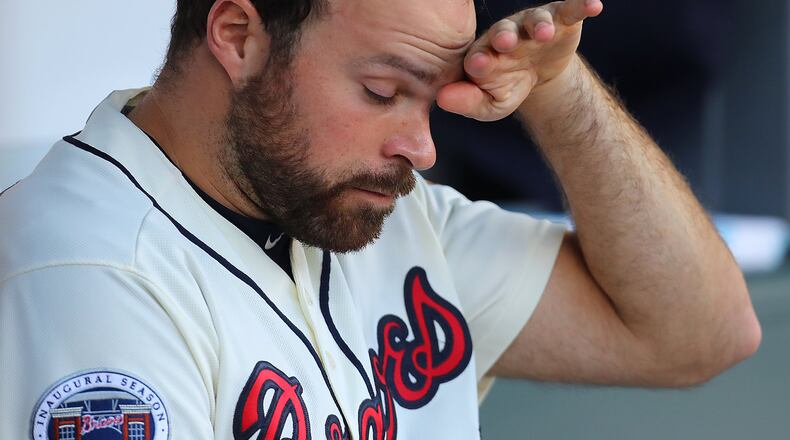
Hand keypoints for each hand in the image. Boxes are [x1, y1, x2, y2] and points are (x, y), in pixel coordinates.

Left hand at [436, 0, 602, 121]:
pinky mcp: (560, 21)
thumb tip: (442, 99)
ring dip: (539, 25)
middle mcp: (506, 33)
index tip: (478, 66)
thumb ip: (468, 102)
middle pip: (504, 31)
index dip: (479, 60)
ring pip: (535, 20)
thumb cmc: (506, 87)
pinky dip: (581, 5)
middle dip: (504, 35)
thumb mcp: (490, 104)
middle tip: (505, 42)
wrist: (538, 78)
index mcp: (484, 52)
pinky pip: (570, 9)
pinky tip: (594, 5)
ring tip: (544, 33)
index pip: (478, 55)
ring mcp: (533, 25)